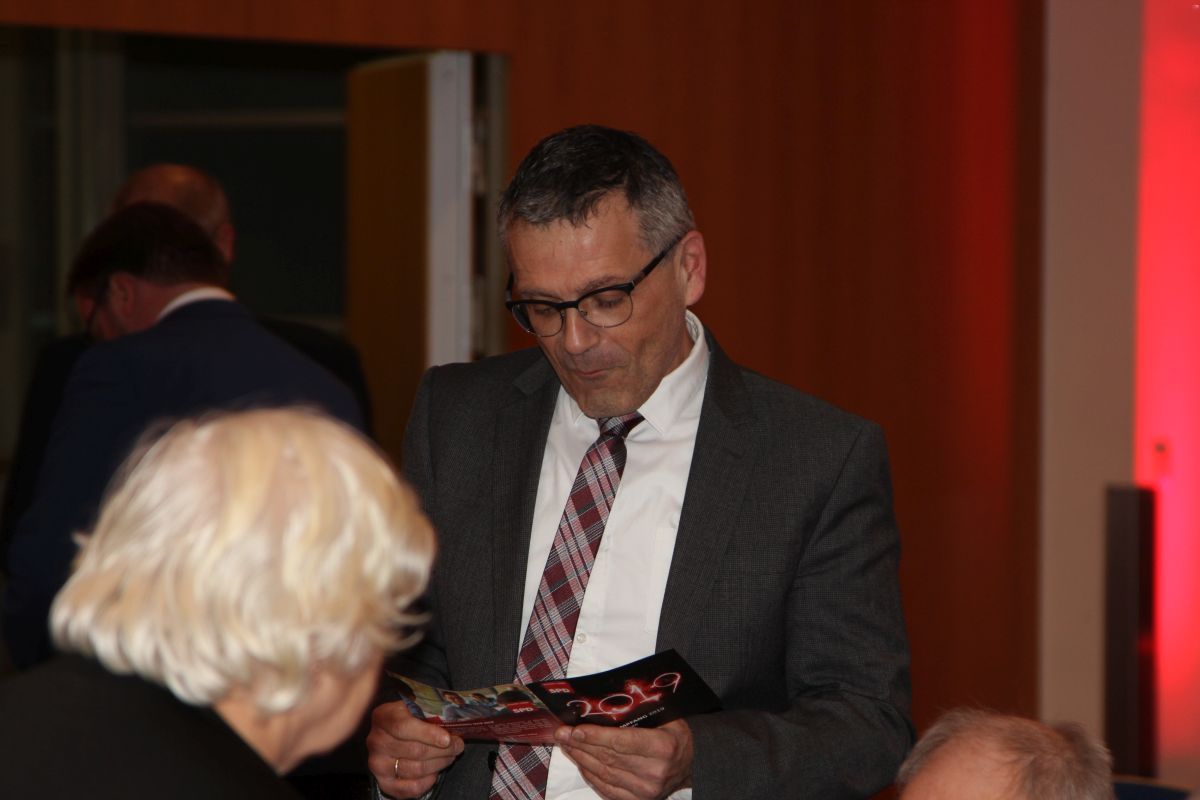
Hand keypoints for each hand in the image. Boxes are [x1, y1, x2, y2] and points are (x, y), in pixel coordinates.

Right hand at [367, 700, 462, 798]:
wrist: (390, 734)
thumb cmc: (408, 717)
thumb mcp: (415, 706)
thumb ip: (431, 712)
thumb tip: (455, 724)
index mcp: (383, 717)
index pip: (404, 727)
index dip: (428, 734)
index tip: (447, 739)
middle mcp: (376, 741)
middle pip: (414, 750)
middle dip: (442, 751)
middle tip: (458, 746)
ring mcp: (378, 763)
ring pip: (415, 770)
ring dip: (438, 764)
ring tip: (450, 757)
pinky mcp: (383, 782)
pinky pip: (409, 788)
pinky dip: (427, 782)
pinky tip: (435, 773)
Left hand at [554, 719, 692, 799]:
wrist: (693, 763)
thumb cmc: (674, 734)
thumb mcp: (665, 716)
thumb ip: (638, 711)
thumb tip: (601, 703)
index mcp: (663, 747)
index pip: (621, 742)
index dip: (595, 736)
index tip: (575, 730)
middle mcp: (655, 772)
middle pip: (608, 758)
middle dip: (581, 745)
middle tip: (562, 734)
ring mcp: (646, 791)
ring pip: (604, 774)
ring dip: (581, 759)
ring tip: (567, 745)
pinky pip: (607, 789)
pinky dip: (590, 776)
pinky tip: (580, 762)